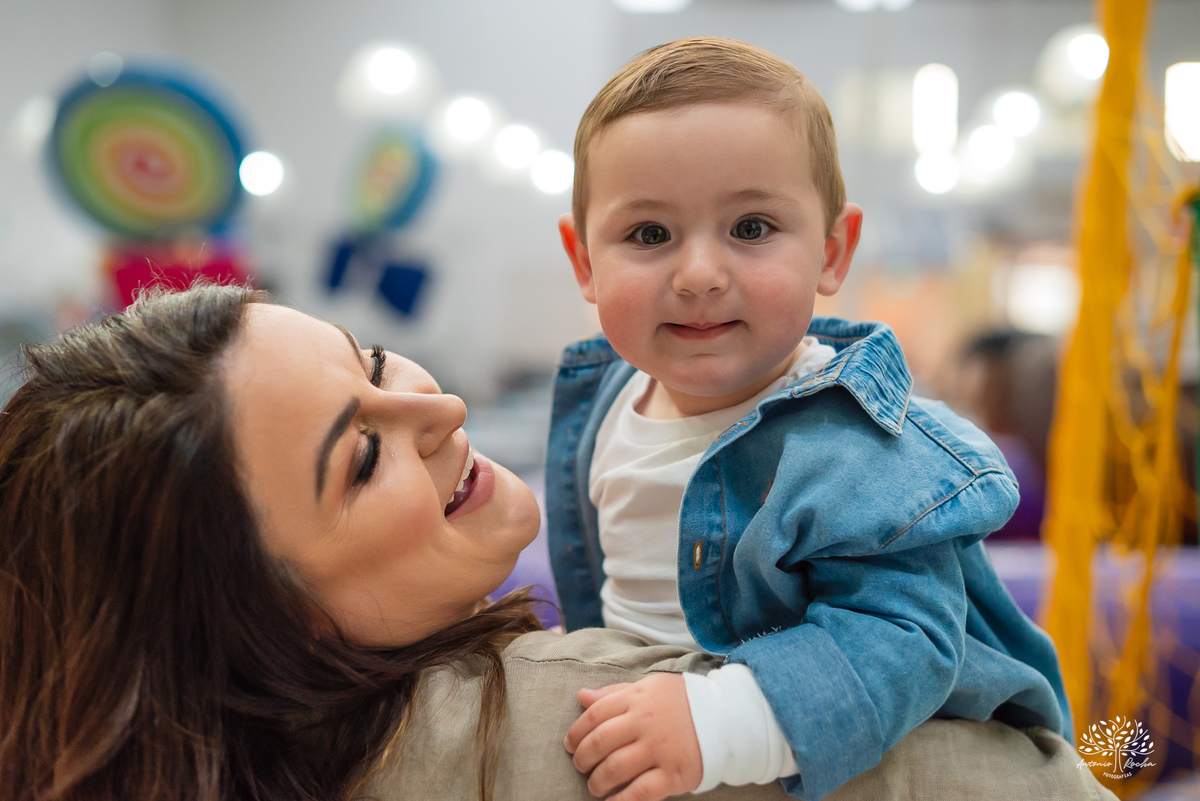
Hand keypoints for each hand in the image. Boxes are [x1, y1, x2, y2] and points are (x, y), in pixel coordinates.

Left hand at [563, 673, 702, 799]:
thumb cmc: (683, 702)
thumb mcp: (649, 687)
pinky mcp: (674, 774)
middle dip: (582, 759)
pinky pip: (639, 793)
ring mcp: (659, 749)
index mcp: (637, 699)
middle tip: (580, 766)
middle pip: (599, 742)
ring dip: (597, 782)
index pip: (594, 715)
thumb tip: (582, 696)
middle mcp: (645, 723)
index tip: (570, 745)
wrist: (728, 717)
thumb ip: (615, 693)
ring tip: (596, 786)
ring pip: (614, 768)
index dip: (576, 733)